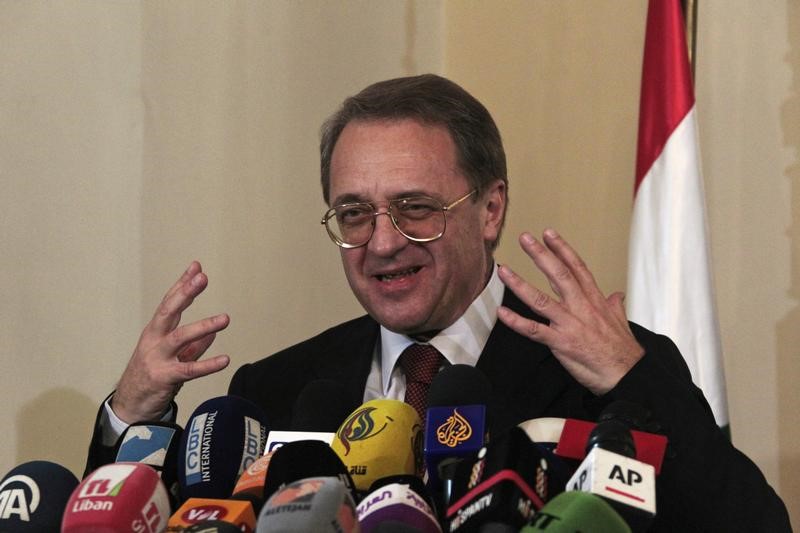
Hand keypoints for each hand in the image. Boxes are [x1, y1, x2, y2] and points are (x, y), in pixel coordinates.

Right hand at [111, 261, 230, 422]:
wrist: (130, 406)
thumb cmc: (151, 377)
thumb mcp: (172, 356)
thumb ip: (193, 345)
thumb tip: (212, 333)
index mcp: (156, 331)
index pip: (169, 302)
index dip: (182, 285)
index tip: (196, 267)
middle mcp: (154, 340)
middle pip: (169, 312)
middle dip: (185, 293)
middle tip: (202, 278)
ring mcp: (157, 358)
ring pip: (180, 338)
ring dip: (203, 326)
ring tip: (225, 318)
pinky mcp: (164, 378)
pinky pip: (188, 369)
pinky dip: (207, 365)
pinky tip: (225, 360)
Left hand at [497, 229, 643, 394]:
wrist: (627, 375)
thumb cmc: (622, 351)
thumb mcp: (621, 321)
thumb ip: (615, 306)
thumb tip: (617, 295)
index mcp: (594, 300)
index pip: (577, 268)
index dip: (562, 249)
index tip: (549, 234)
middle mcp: (581, 307)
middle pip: (559, 275)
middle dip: (541, 255)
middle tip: (525, 238)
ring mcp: (570, 324)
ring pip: (541, 299)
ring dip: (520, 284)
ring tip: (503, 270)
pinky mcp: (561, 343)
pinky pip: (534, 330)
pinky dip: (516, 322)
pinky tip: (502, 312)